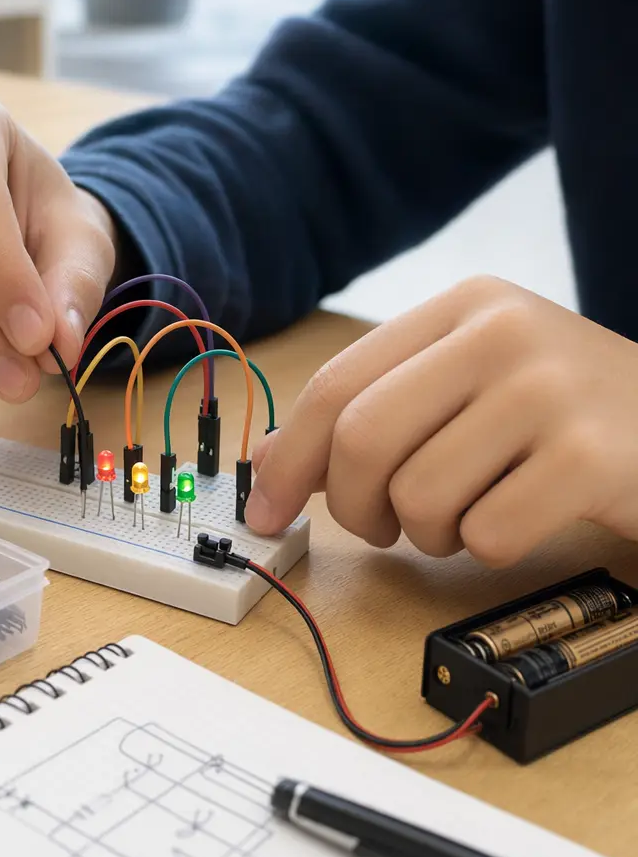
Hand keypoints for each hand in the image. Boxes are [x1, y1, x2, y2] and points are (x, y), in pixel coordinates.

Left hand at [244, 276, 637, 567]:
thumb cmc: (555, 415)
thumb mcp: (462, 387)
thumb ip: (371, 412)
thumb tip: (269, 465)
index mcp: (460, 308)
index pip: (337, 385)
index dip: (289, 458)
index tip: (265, 510)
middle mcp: (503, 333)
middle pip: (364, 439)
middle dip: (352, 506)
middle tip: (379, 527)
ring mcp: (551, 391)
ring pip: (420, 495)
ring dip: (428, 533)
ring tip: (464, 516)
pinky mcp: (591, 456)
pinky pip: (486, 534)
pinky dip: (486, 548)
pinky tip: (519, 518)